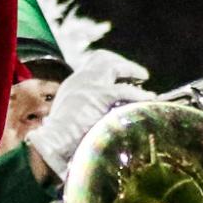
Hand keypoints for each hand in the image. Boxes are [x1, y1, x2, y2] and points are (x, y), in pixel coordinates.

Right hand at [31, 48, 150, 178]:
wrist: (52, 145)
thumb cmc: (59, 142)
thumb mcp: (69, 123)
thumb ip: (83, 116)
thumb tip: (98, 122)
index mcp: (71, 87)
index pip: (90, 68)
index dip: (107, 69)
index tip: (119, 76)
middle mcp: (78, 80)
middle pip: (101, 58)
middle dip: (120, 63)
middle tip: (137, 74)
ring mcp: (89, 85)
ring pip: (115, 66)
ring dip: (132, 69)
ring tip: (144, 77)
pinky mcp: (100, 94)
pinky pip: (126, 89)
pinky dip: (140, 94)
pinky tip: (150, 98)